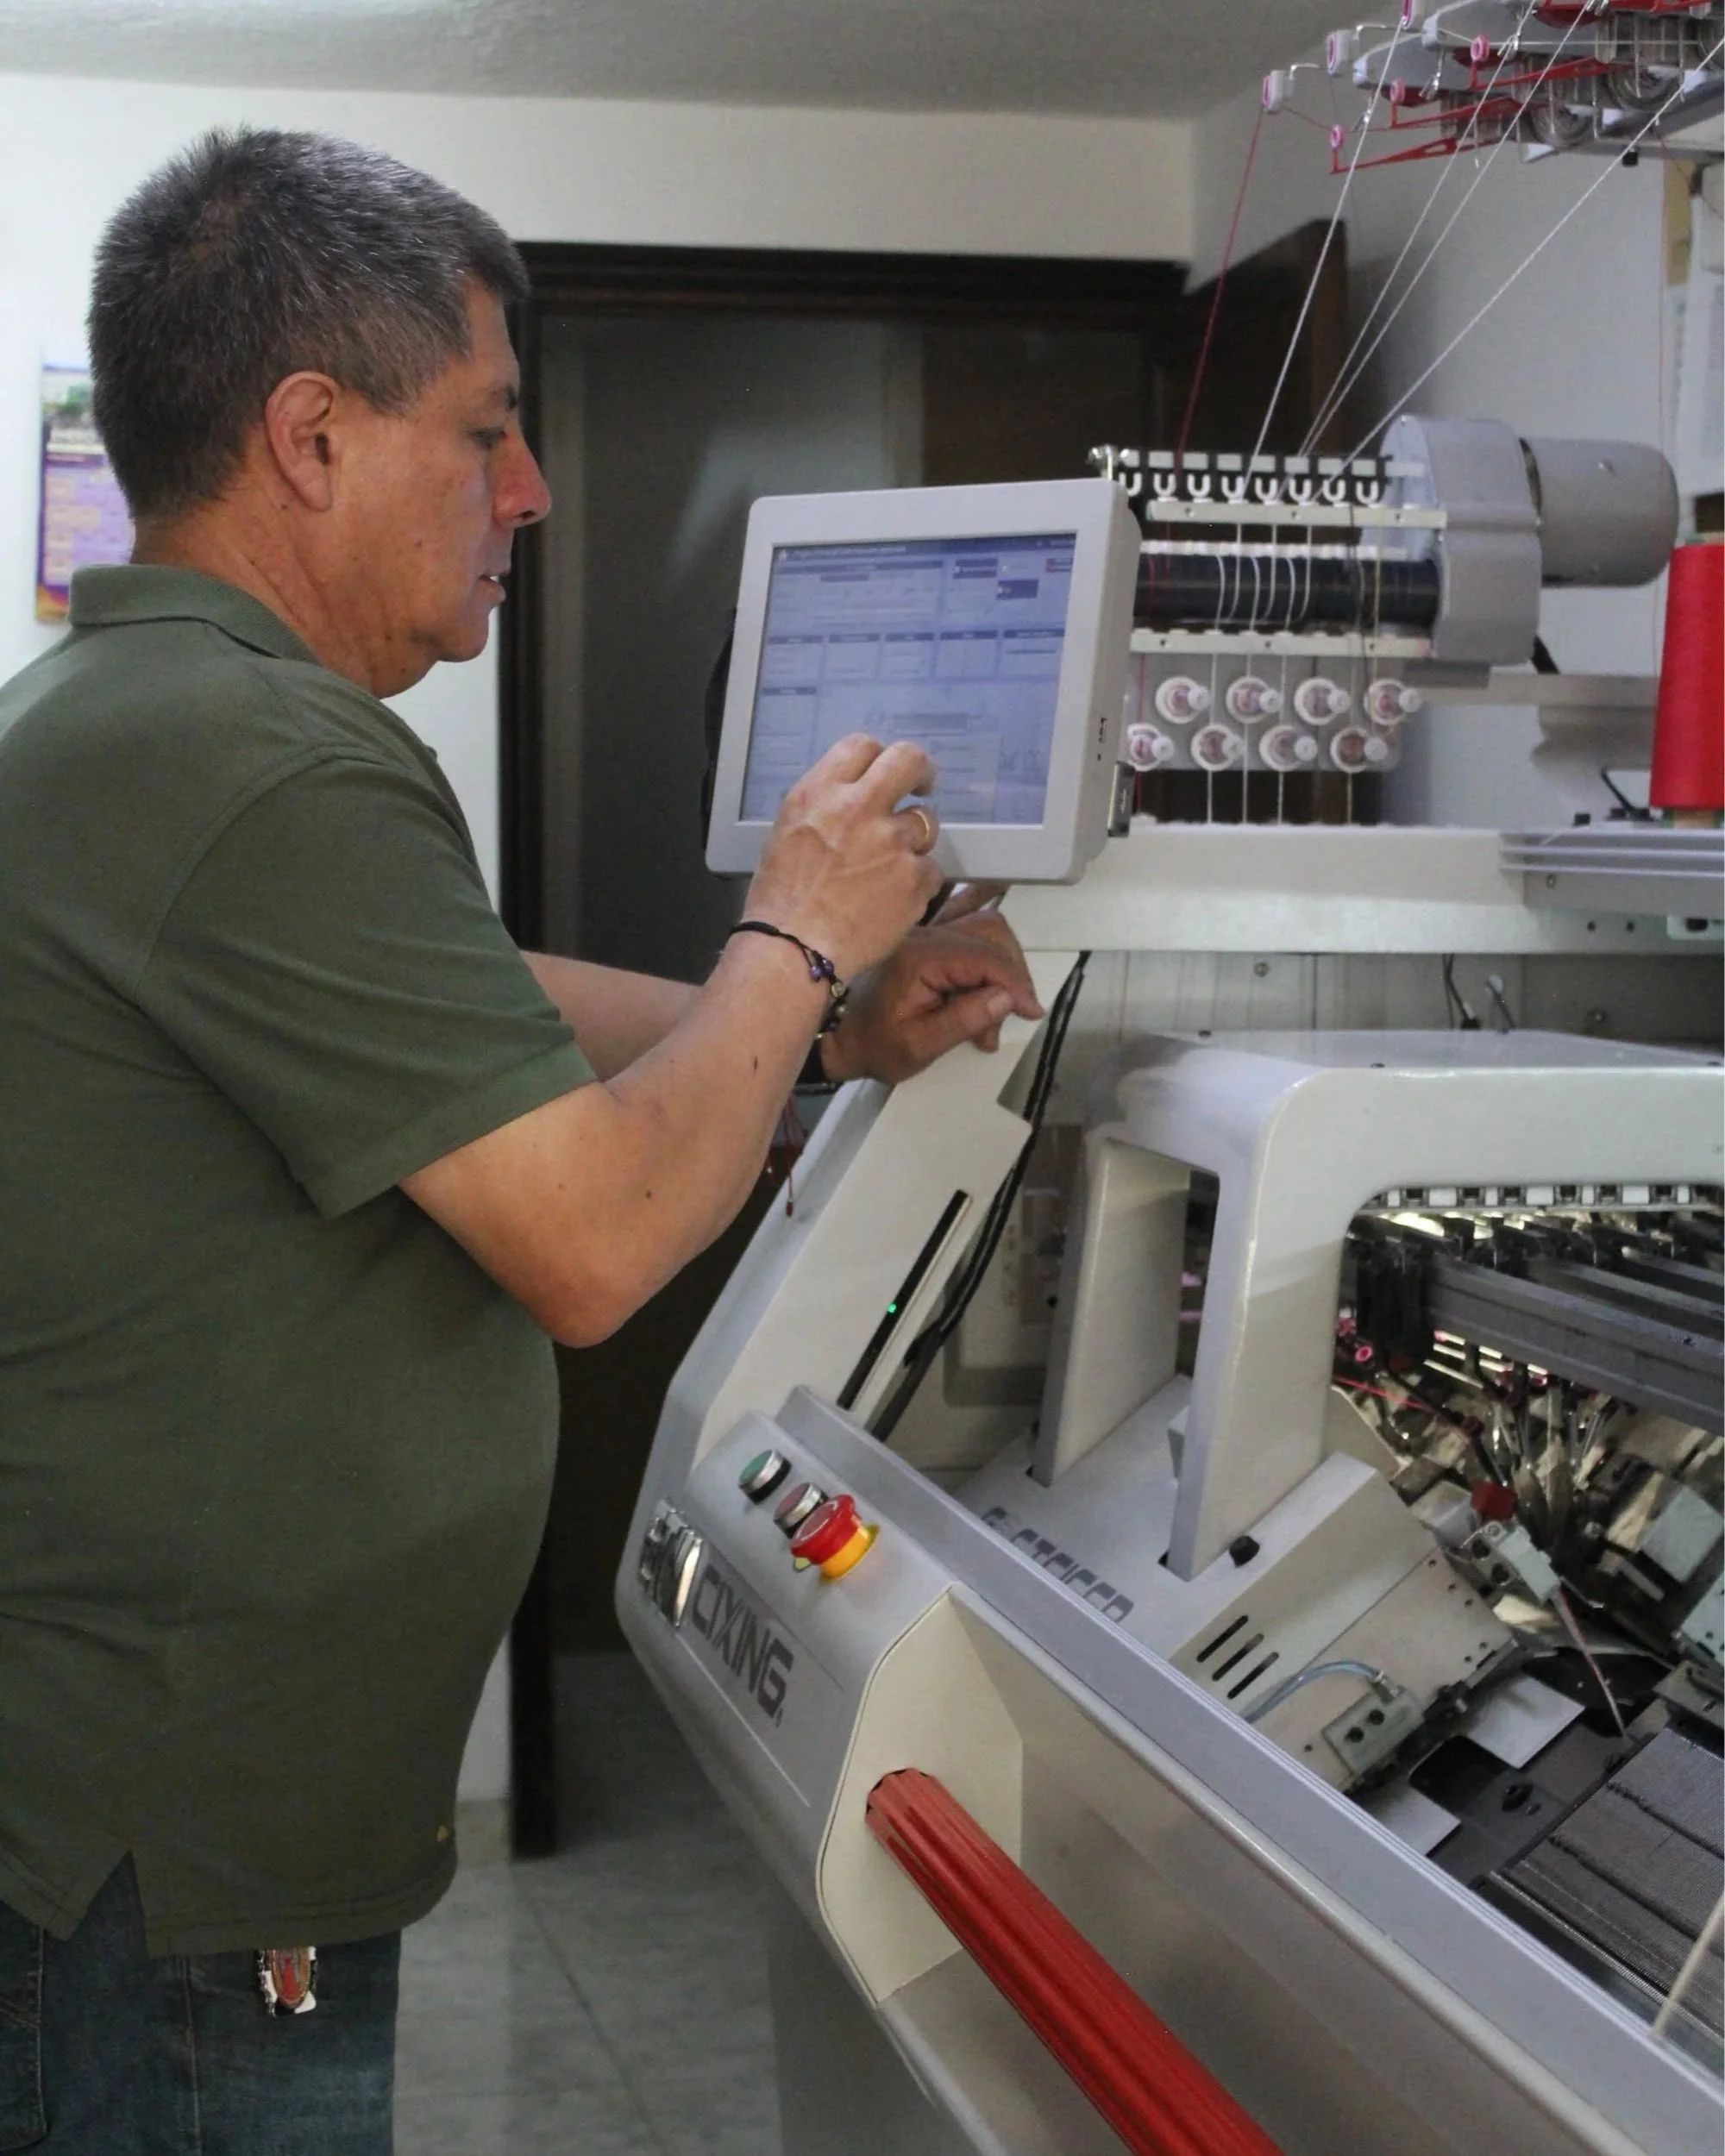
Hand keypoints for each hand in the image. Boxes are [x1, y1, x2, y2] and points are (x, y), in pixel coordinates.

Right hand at [743, 734, 943, 982]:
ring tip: (888, 872)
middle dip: (920, 770)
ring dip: (912, 841)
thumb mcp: (787, 834)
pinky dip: (916, 884)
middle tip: (921, 785)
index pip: (863, 746)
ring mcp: (892, 842)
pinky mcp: (914, 879)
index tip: (888, 773)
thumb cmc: (781, 902)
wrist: (793, 950)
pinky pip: (930, 870)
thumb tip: (852, 798)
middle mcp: (859, 808)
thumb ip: (824, 808)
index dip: (880, 758)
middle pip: (908, 760)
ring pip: (925, 822)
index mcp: (820, 793)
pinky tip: (891, 902)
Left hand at [820, 887, 1043, 1085]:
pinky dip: (984, 911)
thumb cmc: (874, 1046)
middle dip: (1011, 972)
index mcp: (920, 958)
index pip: (985, 958)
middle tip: (1011, 1014)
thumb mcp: (919, 1046)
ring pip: (981, 920)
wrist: (836, 1038)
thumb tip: (1008, 997)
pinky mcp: (924, 934)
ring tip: (998, 1000)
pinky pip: (961, 908)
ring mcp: (923, 929)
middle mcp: (923, 934)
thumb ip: (965, 1020)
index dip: (1016, 984)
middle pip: (989, 931)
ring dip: (1002, 956)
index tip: (1031, 1011)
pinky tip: (1000, 896)